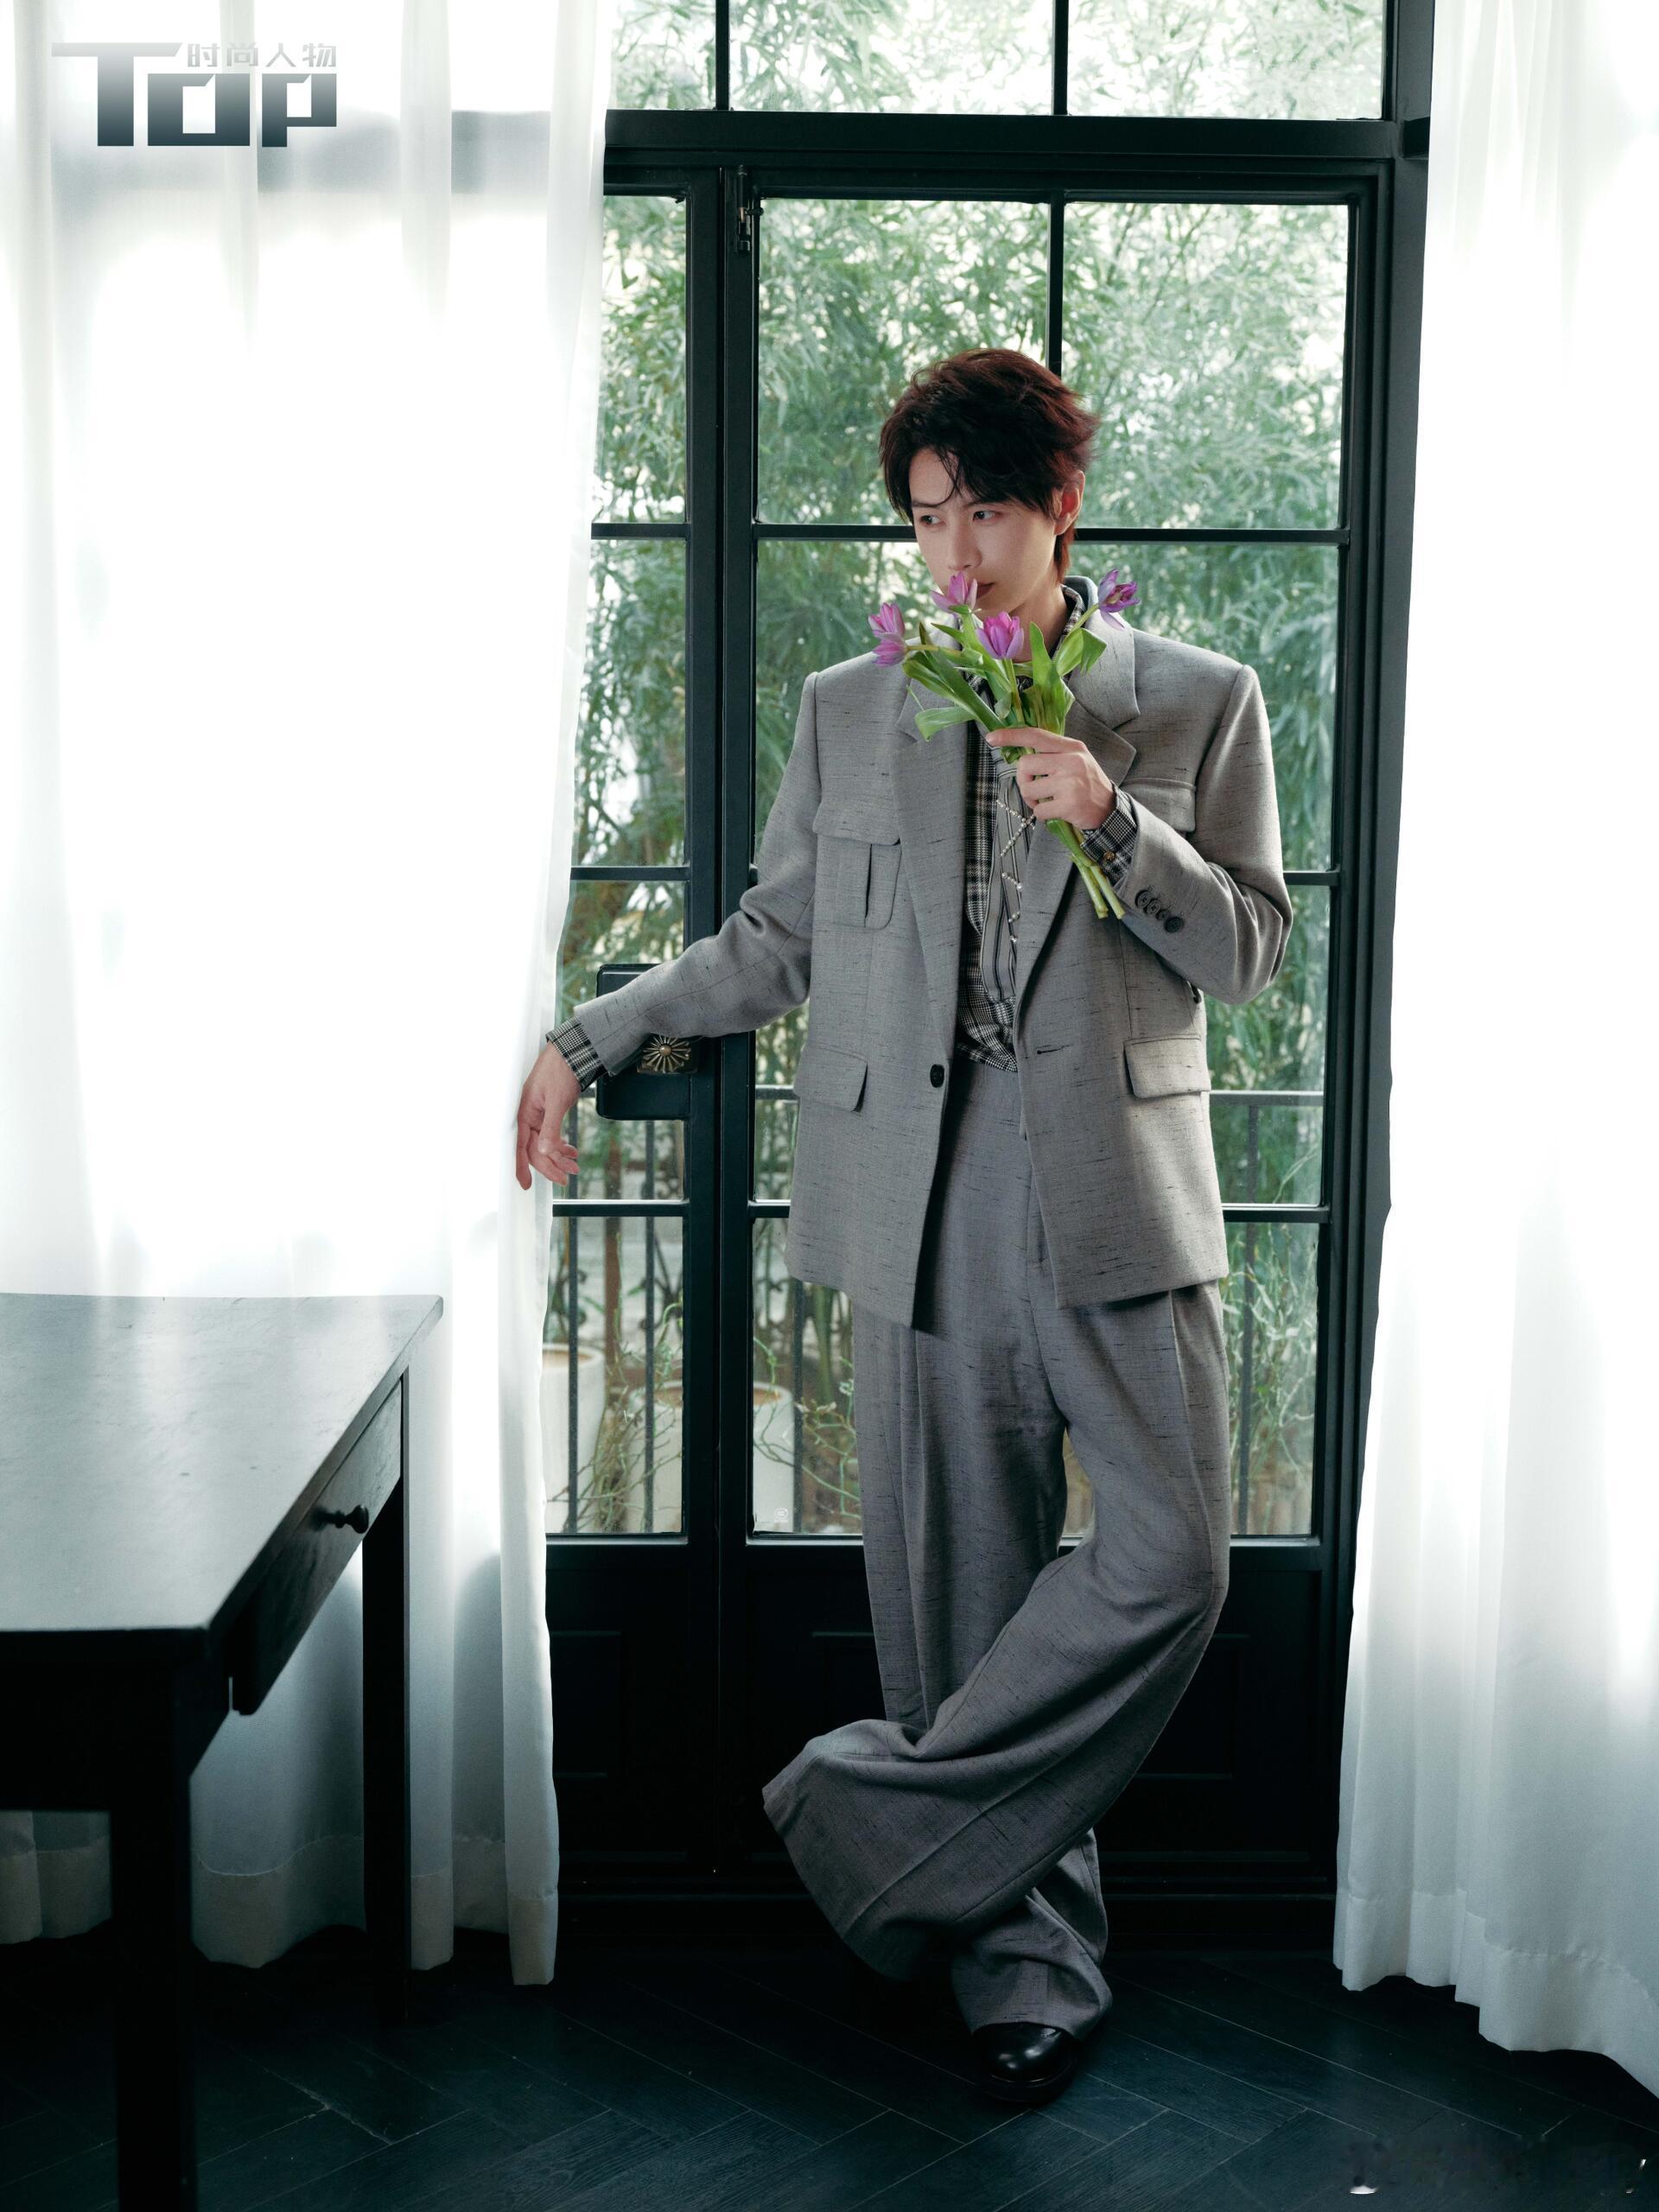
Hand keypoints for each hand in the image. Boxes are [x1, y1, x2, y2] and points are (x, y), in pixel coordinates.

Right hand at [515, 1043, 580, 1188]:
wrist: (570, 1053)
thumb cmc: (559, 1072)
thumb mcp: (556, 1101)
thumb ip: (550, 1128)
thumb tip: (543, 1151)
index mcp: (524, 1114)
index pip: (521, 1147)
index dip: (523, 1167)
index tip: (526, 1185)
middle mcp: (528, 1117)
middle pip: (535, 1149)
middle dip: (551, 1165)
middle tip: (566, 1177)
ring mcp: (537, 1115)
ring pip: (545, 1144)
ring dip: (559, 1156)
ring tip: (575, 1166)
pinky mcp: (547, 1113)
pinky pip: (551, 1135)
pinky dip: (561, 1145)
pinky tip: (571, 1151)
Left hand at [986, 725, 1113, 830]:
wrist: (1109, 809)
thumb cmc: (1087, 783)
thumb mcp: (1077, 759)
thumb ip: (1053, 753)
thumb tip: (1021, 753)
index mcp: (1071, 747)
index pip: (1036, 735)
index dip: (1011, 736)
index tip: (991, 738)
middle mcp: (1071, 761)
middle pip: (1025, 764)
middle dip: (1023, 780)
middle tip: (1035, 788)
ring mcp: (1069, 783)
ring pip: (1028, 789)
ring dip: (1032, 799)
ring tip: (1047, 800)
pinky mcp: (1068, 805)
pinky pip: (1038, 810)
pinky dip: (1041, 814)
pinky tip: (1055, 811)